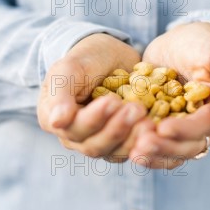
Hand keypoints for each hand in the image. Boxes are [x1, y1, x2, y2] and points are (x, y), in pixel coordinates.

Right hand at [37, 33, 146, 160]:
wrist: (108, 57)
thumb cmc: (85, 59)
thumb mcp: (69, 67)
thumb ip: (60, 93)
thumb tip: (58, 122)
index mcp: (53, 119)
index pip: (73, 128)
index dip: (94, 118)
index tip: (112, 100)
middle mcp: (74, 137)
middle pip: (94, 145)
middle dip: (117, 128)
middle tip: (137, 108)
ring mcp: (98, 142)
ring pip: (113, 152)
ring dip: (132, 138)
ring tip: (149, 120)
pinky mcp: (120, 142)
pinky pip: (131, 149)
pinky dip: (144, 142)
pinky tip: (156, 128)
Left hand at [129, 22, 209, 168]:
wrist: (180, 40)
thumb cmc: (206, 44)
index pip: (205, 128)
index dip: (185, 131)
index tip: (164, 129)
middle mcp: (205, 127)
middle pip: (187, 147)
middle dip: (165, 147)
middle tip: (141, 144)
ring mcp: (183, 129)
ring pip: (171, 151)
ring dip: (153, 154)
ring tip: (133, 151)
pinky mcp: (163, 127)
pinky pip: (156, 145)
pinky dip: (143, 149)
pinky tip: (128, 150)